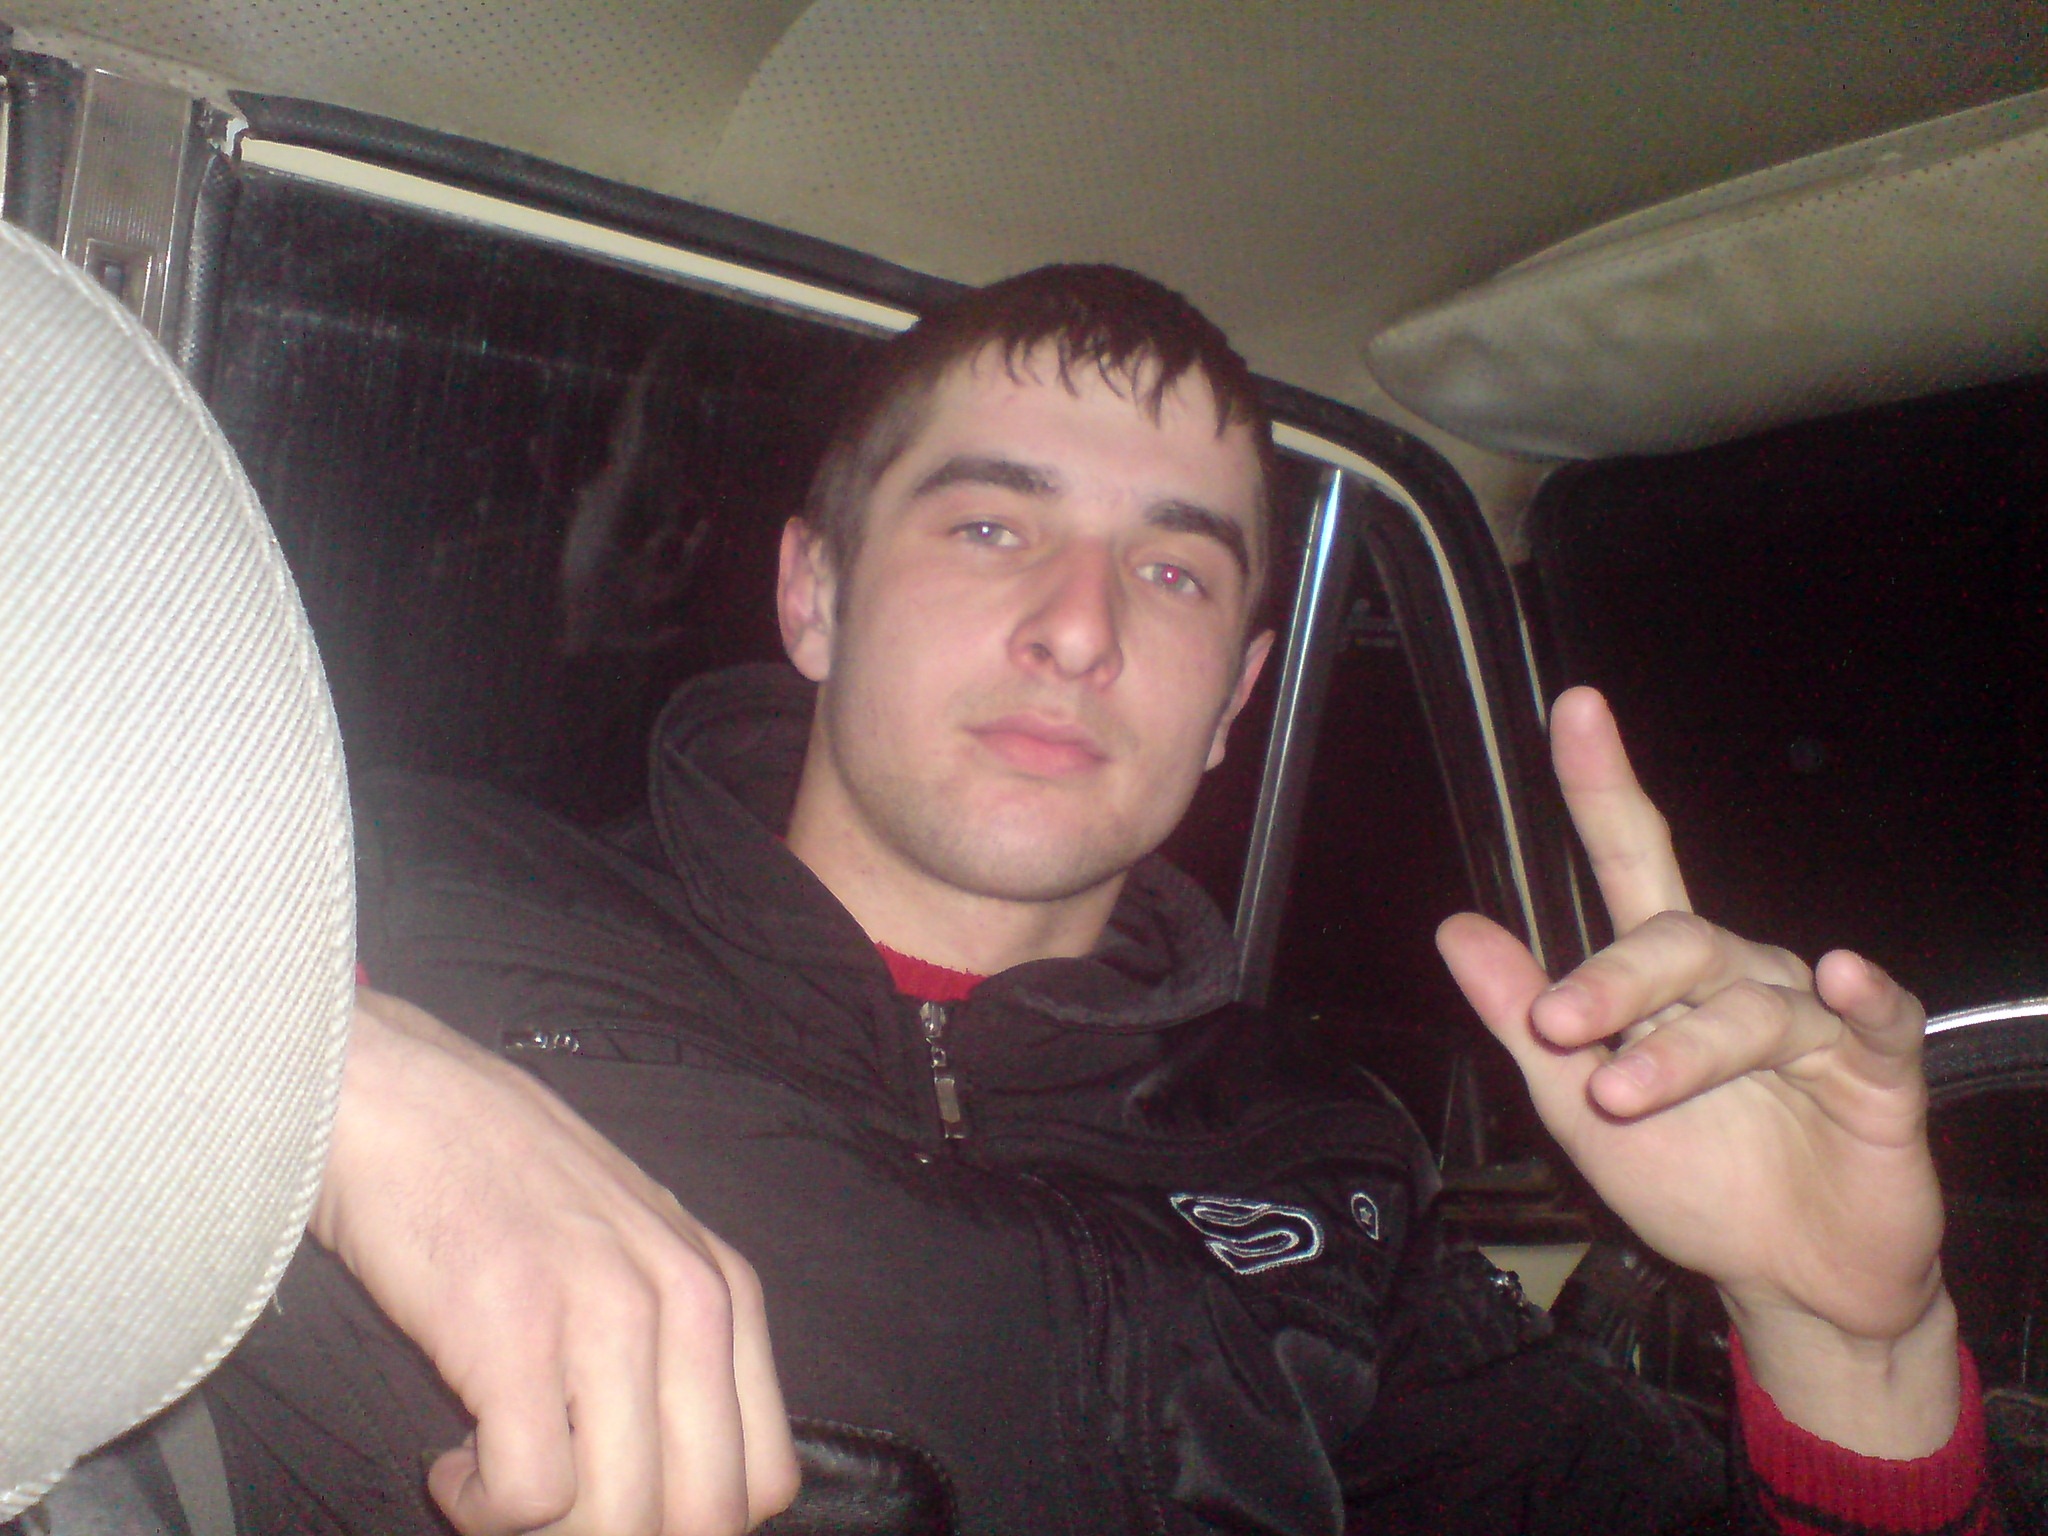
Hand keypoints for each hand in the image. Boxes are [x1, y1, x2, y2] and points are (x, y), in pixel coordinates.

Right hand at [312, 988, 799, 1533]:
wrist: (399, 1102)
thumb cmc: (504, 1186)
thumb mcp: (638, 1250)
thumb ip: (680, 1347)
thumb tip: (686, 1492)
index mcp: (726, 1291)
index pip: (766, 1477)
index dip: (688, 1518)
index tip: (613, 1495)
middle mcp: (687, 1302)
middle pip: (704, 1515)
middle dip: (624, 1535)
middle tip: (555, 1500)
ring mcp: (605, 1313)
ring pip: (622, 1519)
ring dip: (548, 1528)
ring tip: (496, 1470)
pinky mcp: (515, 1331)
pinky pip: (532, 1494)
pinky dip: (484, 1509)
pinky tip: (454, 1461)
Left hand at [1437, 687, 1955, 1455]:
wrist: (1788, 1280)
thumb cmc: (1689, 1179)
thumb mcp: (1577, 1104)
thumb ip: (1519, 1016)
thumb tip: (1453, 927)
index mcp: (1665, 976)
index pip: (1633, 858)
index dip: (1604, 784)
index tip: (1575, 710)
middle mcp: (1737, 977)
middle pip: (1675, 937)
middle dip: (1611, 980)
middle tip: (1559, 1026)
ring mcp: (1811, 1015)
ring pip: (1744, 1001)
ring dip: (1681, 1047)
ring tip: (1622, 1094)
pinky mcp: (1879, 1064)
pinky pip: (1872, 1014)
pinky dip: (1859, 994)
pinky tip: (1840, 980)